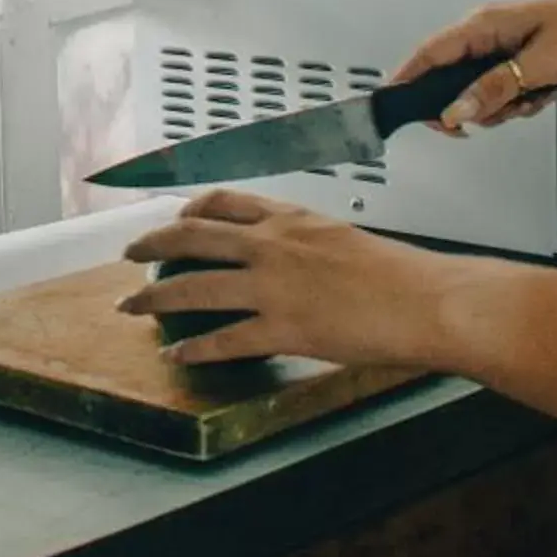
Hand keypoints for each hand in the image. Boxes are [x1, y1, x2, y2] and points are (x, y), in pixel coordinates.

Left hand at [118, 190, 469, 368]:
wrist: (429, 301)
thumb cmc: (402, 276)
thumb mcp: (346, 239)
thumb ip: (309, 243)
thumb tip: (294, 258)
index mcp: (292, 218)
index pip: (225, 201)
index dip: (189, 210)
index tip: (174, 218)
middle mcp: (274, 246)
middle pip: (193, 237)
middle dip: (151, 245)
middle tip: (128, 255)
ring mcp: (275, 287)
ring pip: (195, 287)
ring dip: (154, 299)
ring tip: (130, 308)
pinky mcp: (284, 329)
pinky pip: (224, 340)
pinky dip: (193, 349)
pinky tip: (176, 355)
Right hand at [389, 0, 556, 132]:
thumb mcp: (540, 66)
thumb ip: (494, 90)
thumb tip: (456, 111)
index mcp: (485, 24)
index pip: (430, 53)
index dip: (408, 80)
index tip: (393, 106)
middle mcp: (490, 33)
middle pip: (452, 78)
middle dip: (471, 104)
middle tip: (492, 115)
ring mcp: (507, 48)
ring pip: (481, 91)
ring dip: (504, 106)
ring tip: (535, 98)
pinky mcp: (523, 60)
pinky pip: (506, 91)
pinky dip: (522, 101)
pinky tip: (546, 94)